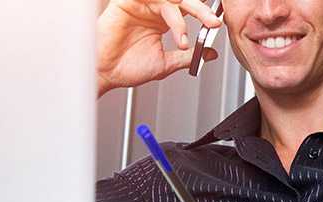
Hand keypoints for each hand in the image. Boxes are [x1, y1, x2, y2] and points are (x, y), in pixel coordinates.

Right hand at [97, 0, 220, 96]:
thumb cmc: (126, 68)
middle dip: (201, 10)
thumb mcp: (166, 63)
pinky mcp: (126, 3)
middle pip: (182, 0)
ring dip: (186, 8)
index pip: (188, 9)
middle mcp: (153, 9)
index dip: (203, 12)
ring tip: (198, 19)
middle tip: (213, 22)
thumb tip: (210, 53)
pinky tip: (175, 15)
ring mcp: (140, 4)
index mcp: (162, 20)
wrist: (105, 74)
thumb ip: (189, 56)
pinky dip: (165, 5)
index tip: (218, 22)